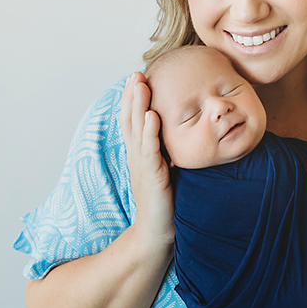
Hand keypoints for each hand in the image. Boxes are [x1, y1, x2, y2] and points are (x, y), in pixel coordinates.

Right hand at [120, 71, 173, 247]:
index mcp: (139, 154)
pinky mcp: (152, 176)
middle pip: (130, 119)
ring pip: (137, 130)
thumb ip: (165, 153)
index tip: (137, 78)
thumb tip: (176, 136)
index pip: (132, 121)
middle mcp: (137, 156)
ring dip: (138, 105)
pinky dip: (149, 132)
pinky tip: (151, 116)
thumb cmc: (164, 203)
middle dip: (133, 95)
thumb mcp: (163, 172)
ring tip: (140, 84)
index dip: (133, 100)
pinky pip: (149, 150)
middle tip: (135, 73)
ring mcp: (142, 166)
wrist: (156, 233)